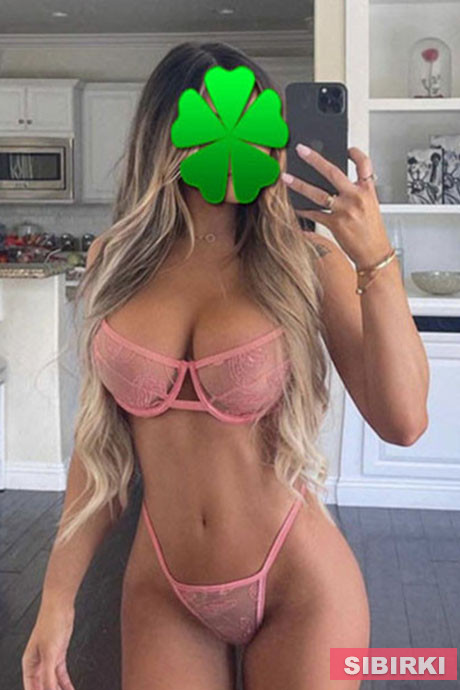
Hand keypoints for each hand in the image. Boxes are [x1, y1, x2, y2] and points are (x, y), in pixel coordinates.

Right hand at [22, 601, 75, 689]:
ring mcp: (49, 659)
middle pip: (42, 686)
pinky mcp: (59, 655)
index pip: (31, 688)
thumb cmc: (50, 623)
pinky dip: (66, 684)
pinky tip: (71, 689)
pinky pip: (61, 675)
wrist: (60, 607)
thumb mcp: (49, 653)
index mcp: (29, 664)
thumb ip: (48, 675)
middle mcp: (37, 663)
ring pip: (52, 682)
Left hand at [282, 144, 392, 268]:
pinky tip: (294, 206)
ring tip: (286, 178)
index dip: (354, 153)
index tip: (346, 148)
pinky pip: (315, 214)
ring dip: (300, 185)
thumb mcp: (371, 205)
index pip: (364, 164)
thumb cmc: (372, 231)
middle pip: (333, 172)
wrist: (375, 252)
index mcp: (368, 190)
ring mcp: (345, 211)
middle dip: (315, 159)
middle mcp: (356, 197)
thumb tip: (336, 182)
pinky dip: (303, 210)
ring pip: (318, 193)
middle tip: (301, 150)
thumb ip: (357, 191)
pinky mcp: (335, 224)